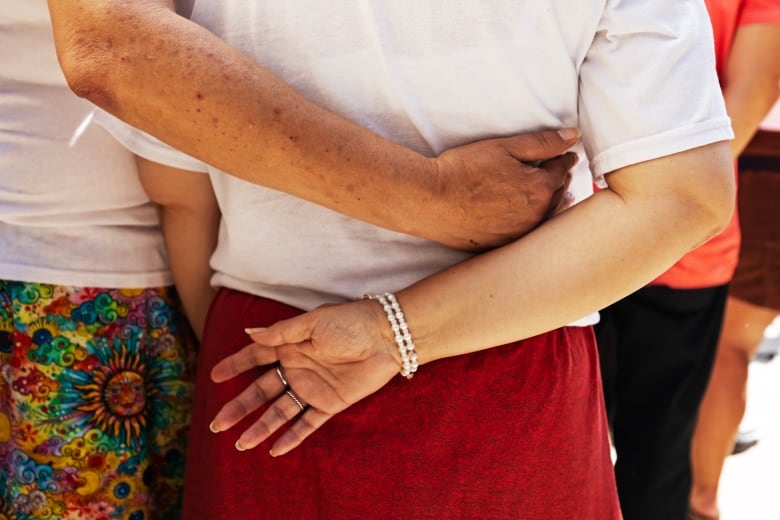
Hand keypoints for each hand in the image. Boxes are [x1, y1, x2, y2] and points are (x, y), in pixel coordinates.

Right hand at [209, 300, 398, 455]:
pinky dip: (292, 436)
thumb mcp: (313, 322)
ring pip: (281, 411)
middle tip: (218, 423)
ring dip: (261, 426)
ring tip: (241, 443)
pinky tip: (275, 449)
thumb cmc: (350, 322)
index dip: (236, 366)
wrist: (387, 337)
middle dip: (240, 406)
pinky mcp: (331, 403)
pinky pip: (308, 423)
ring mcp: (313, 387)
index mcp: (291, 345)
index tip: (214, 376)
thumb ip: (281, 332)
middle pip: (263, 390)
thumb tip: (249, 333)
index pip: (256, 357)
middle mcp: (298, 368)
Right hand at [430, 128, 579, 249]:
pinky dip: (529, 220)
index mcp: (540, 190)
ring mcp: (518, 235)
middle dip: (560, 180)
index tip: (566, 153)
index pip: (562, 169)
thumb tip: (572, 137)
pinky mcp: (501, 245)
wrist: (430, 200)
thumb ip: (542, 143)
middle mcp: (535, 217)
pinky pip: (524, 231)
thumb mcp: (505, 147)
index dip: (564, 157)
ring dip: (549, 202)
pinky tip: (523, 214)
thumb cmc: (464, 170)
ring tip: (548, 193)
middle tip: (560, 170)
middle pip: (558, 194)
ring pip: (544, 216)